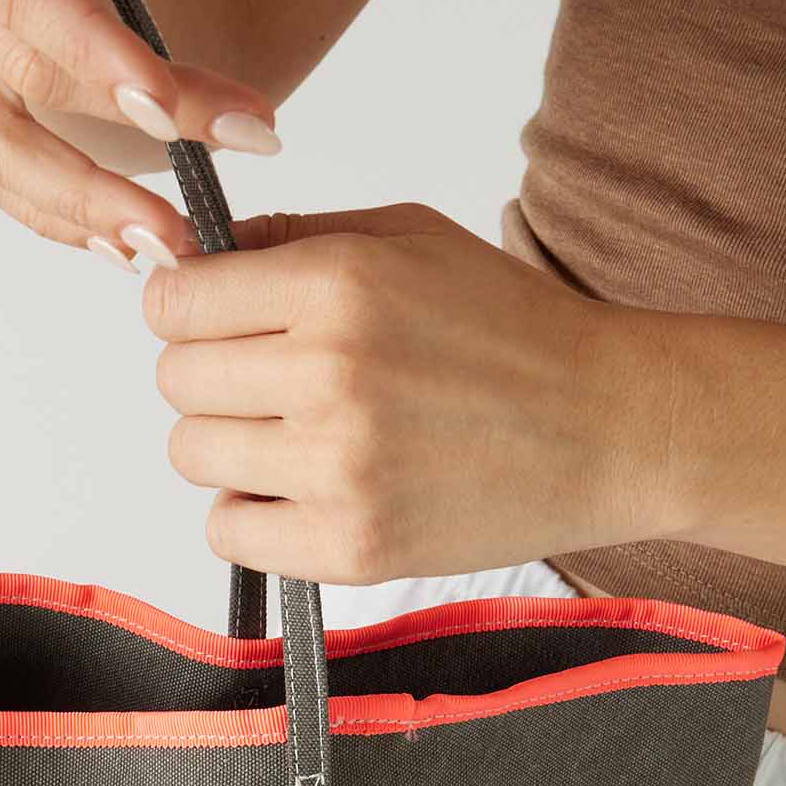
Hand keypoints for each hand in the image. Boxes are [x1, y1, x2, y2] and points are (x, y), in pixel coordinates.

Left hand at [143, 203, 684, 584]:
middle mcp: (329, 372)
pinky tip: (303, 490)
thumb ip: (294, 240)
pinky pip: (228, 533)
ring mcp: (336, 467)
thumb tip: (192, 255)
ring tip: (295, 436)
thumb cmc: (512, 330)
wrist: (611, 427)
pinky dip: (251, 515)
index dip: (183, 309)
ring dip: (227, 447)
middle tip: (272, 384)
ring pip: (191, 456)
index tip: (213, 321)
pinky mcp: (348, 546)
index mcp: (338, 283)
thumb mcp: (409, 240)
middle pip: (174, 381)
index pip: (174, 300)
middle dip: (210, 377)